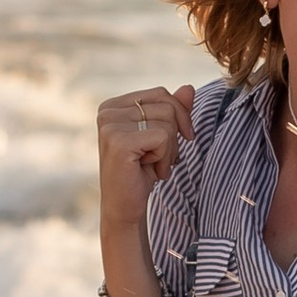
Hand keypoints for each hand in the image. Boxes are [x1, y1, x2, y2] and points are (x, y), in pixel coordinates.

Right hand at [96, 83, 195, 225]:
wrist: (125, 208)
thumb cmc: (142, 173)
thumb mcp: (161, 137)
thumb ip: (173, 111)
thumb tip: (189, 87)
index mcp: (113, 105)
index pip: (161, 93)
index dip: (178, 116)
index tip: (173, 143)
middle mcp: (107, 111)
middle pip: (166, 105)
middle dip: (174, 135)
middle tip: (160, 158)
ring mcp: (110, 125)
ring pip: (168, 121)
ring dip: (169, 149)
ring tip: (153, 165)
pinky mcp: (119, 141)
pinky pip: (163, 136)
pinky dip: (165, 157)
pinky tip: (150, 170)